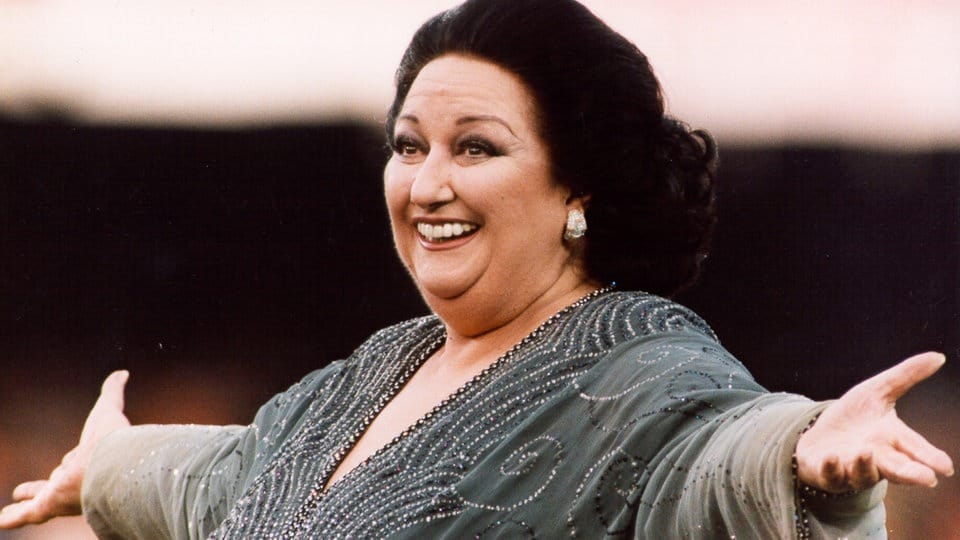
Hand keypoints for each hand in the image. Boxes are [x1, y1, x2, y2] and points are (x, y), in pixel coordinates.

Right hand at [0, 370, 130, 527]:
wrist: (112, 465)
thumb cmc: (111, 437)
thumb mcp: (107, 408)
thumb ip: (112, 391)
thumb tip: (122, 373)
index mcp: (88, 459)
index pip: (75, 460)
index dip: (71, 459)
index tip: (68, 460)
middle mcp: (76, 479)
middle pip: (57, 482)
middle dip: (50, 482)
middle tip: (40, 484)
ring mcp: (62, 494)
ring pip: (39, 500)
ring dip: (27, 501)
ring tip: (17, 502)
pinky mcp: (49, 505)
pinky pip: (26, 514)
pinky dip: (12, 518)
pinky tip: (1, 521)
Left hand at [795, 352, 953, 492]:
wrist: (819, 437)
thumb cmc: (854, 418)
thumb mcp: (877, 392)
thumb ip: (906, 377)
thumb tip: (939, 357)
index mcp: (892, 440)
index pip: (915, 448)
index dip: (931, 457)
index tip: (946, 467)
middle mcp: (876, 458)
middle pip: (897, 468)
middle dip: (911, 473)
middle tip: (927, 479)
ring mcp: (852, 468)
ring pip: (863, 473)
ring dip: (864, 465)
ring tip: (866, 452)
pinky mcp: (827, 472)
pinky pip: (830, 474)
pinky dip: (832, 468)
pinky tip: (832, 458)